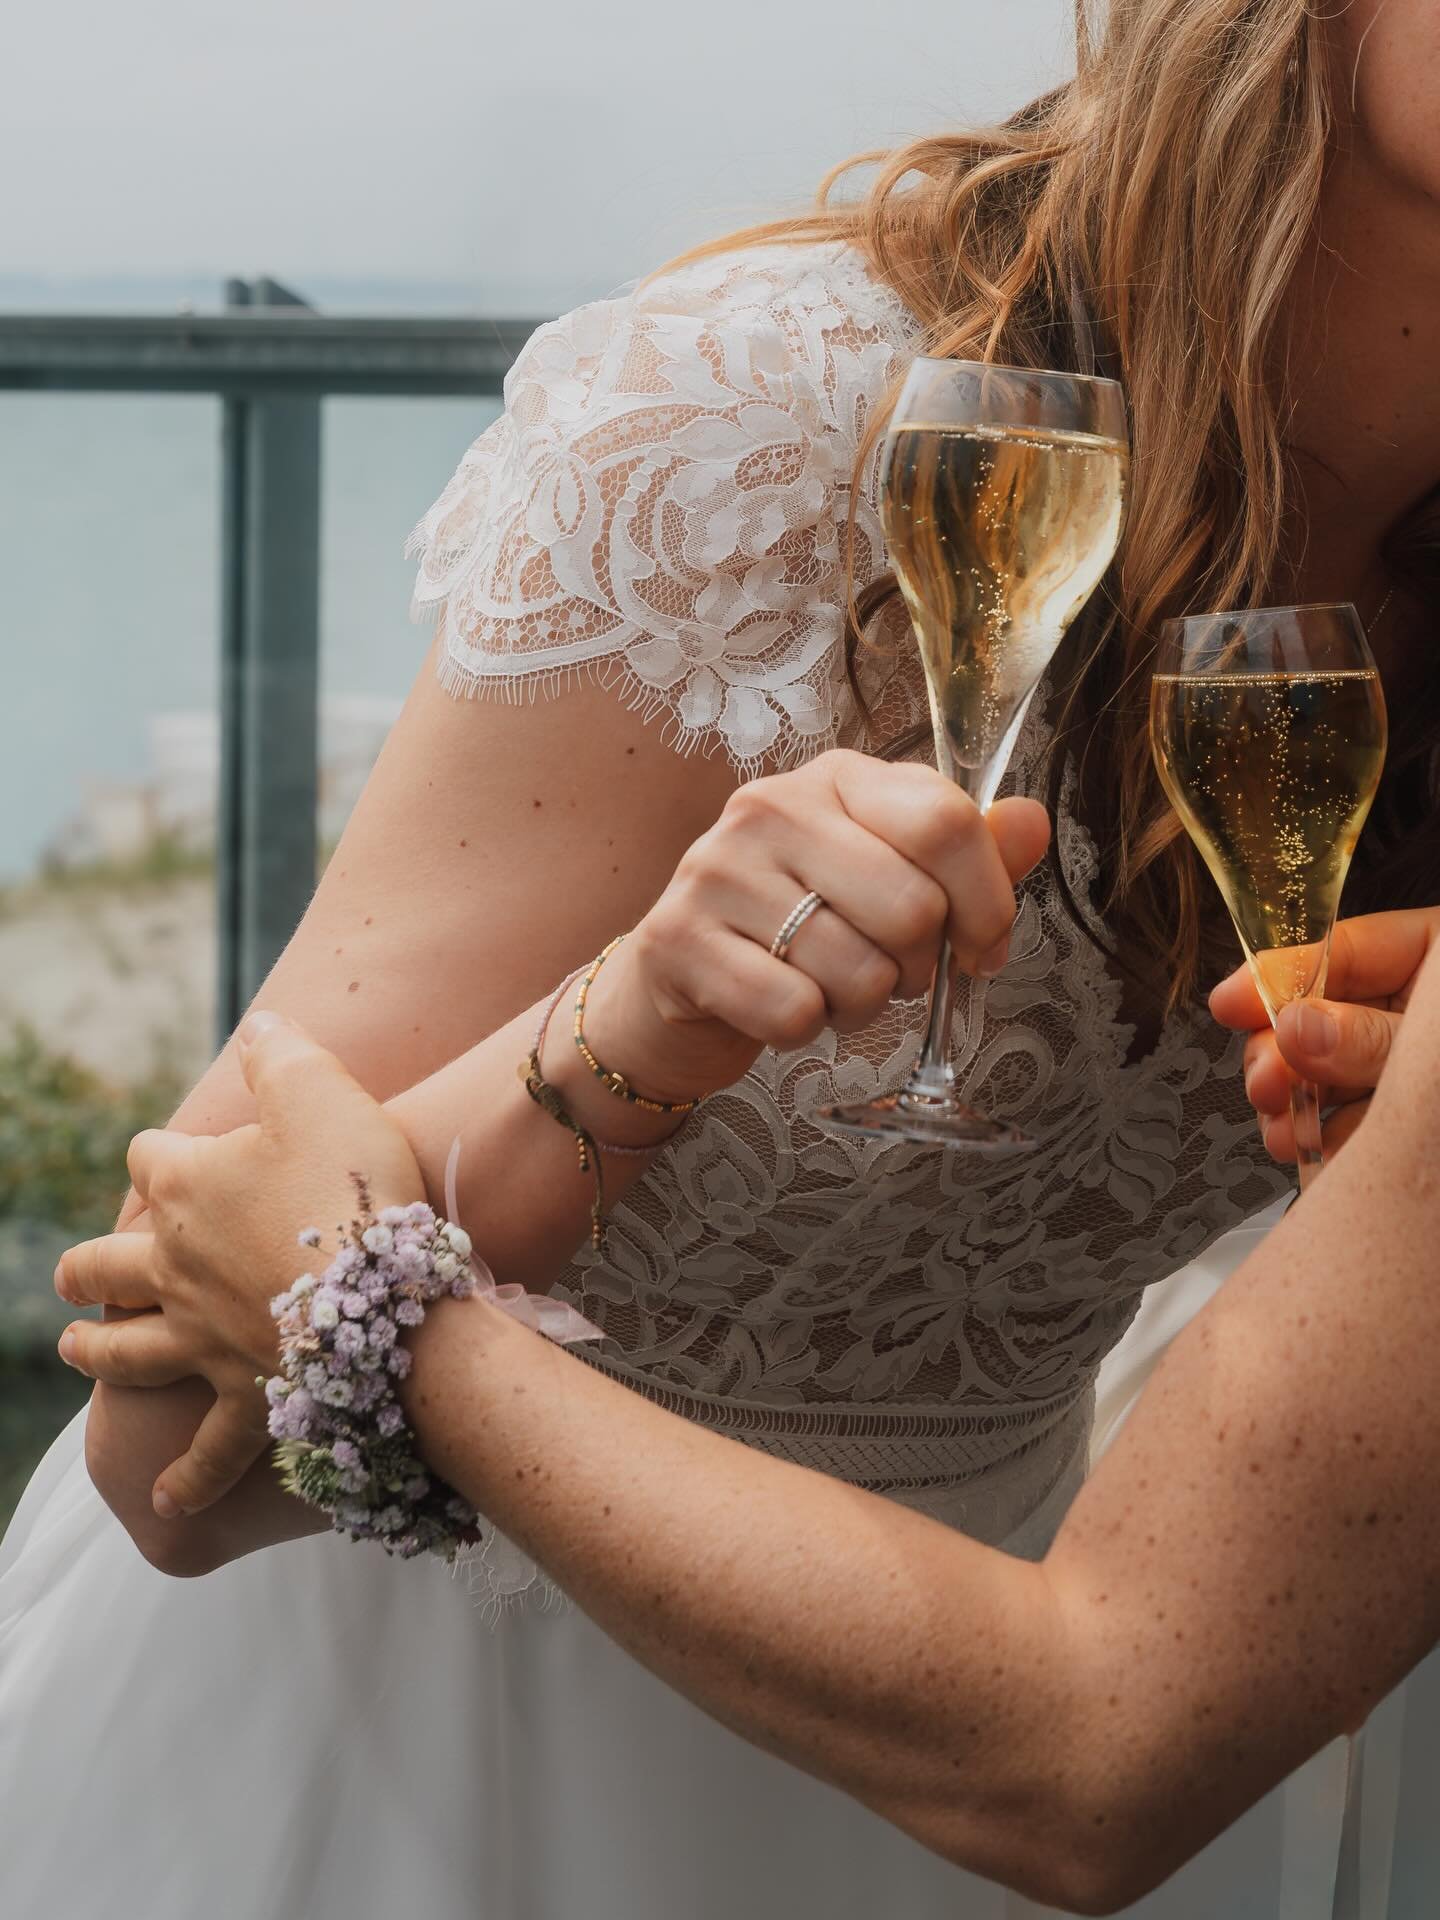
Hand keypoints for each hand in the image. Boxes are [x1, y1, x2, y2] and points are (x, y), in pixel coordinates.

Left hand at [55, 1013, 425, 1517]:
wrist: (384, 1290)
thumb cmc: (353, 1184)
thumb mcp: (320, 1088)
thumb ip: (282, 1052)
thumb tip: (261, 1023)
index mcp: (187, 1190)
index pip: (149, 1159)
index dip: (162, 1154)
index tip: (186, 1154)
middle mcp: (177, 1269)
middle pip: (104, 1264)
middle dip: (85, 1265)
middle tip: (76, 1274)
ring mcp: (203, 1338)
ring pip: (124, 1351)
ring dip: (97, 1351)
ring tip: (76, 1348)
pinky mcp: (246, 1394)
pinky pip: (208, 1448)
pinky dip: (186, 1480)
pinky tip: (164, 1505)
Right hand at [586, 748, 1050, 1102]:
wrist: (677, 978)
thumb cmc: (799, 925)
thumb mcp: (889, 877)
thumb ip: (968, 854)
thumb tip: (1033, 821)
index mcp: (837, 777)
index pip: (946, 823)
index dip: (988, 903)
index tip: (982, 948)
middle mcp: (771, 806)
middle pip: (911, 908)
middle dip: (918, 968)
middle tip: (885, 970)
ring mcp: (717, 869)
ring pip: (857, 971)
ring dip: (859, 1005)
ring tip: (825, 985)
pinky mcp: (678, 939)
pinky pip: (793, 1011)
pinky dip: (803, 1031)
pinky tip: (779, 1006)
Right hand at [1209, 908, 1439, 1162]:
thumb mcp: (1439, 1045)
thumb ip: (1371, 1037)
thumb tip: (1296, 1026)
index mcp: (1432, 966)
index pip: (1346, 950)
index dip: (1280, 974)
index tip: (1230, 1004)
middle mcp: (1413, 1012)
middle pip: (1321, 1013)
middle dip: (1282, 1051)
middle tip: (1265, 1083)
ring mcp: (1401, 1066)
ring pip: (1325, 1070)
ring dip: (1294, 1101)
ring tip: (1285, 1128)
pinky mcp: (1396, 1116)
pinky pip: (1346, 1118)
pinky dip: (1323, 1136)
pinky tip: (1311, 1148)